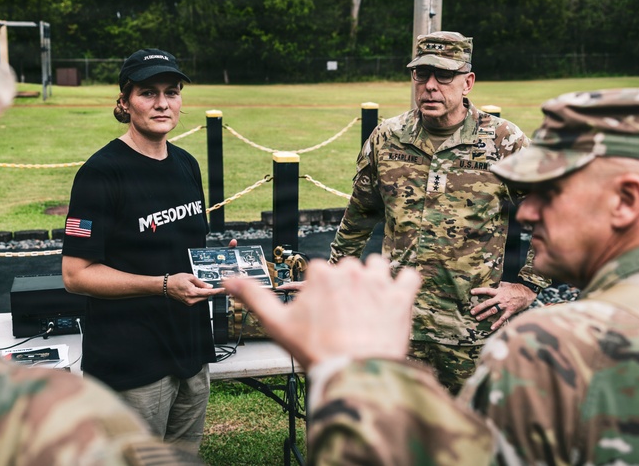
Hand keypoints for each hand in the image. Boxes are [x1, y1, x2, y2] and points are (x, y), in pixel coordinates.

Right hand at [167, 272, 222, 305]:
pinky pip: (197, 299)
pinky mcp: (188, 303)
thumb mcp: (190, 277)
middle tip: (207, 284)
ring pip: (202, 298)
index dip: (216, 291)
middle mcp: (191, 299)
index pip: (208, 293)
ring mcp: (189, 302)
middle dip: (209, 290)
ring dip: (203, 292)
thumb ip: (201, 282)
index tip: (222, 290)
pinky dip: (199, 294)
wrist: (167, 286)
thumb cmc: (176, 280)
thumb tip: (209, 286)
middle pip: (206, 296)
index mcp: (192, 292)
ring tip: (195, 285)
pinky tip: (194, 289)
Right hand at [223, 255, 420, 368]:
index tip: (320, 313)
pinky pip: (410, 275)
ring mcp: (378, 282)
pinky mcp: (402, 296)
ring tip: (370, 304)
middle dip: (346, 286)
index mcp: (321, 273)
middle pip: (348, 267)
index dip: (319, 292)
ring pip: (378, 264)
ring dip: (376, 278)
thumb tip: (228, 280)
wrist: (354, 373)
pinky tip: (397, 297)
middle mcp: (350, 270)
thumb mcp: (277, 325)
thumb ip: (254, 297)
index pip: (320, 271)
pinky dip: (406, 283)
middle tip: (344, 316)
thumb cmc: (315, 351)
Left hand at [469, 282, 536, 328]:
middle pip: (487, 303)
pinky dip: (497, 323)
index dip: (479, 291)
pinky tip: (492, 328)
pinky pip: (503, 318)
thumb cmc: (517, 288)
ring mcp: (505, 305)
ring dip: (485, 315)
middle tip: (472, 312)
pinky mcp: (510, 311)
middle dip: (479, 308)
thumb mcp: (507, 284)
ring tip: (478, 318)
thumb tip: (497, 283)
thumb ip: (500, 285)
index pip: (487, 290)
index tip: (471, 292)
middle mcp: (500, 298)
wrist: (528, 292)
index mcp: (499, 291)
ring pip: (493, 311)